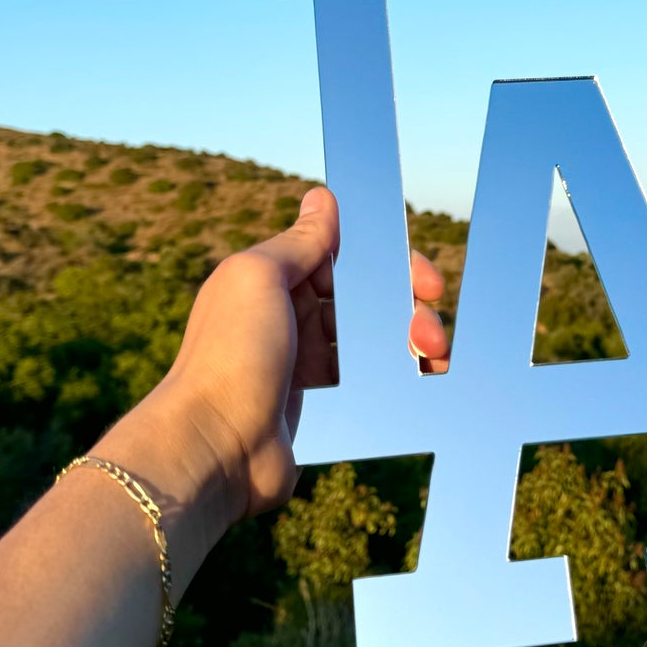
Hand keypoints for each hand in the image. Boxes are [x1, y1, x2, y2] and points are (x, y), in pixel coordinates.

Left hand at [102, 187, 448, 563]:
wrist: (214, 448)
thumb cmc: (230, 357)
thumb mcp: (259, 279)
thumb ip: (299, 241)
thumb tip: (324, 198)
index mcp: (274, 279)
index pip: (345, 255)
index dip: (390, 262)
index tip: (426, 281)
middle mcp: (289, 314)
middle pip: (367, 295)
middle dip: (408, 306)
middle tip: (429, 331)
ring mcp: (303, 359)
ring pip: (373, 336)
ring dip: (410, 341)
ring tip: (432, 359)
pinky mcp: (317, 400)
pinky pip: (368, 376)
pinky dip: (400, 375)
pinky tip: (424, 380)